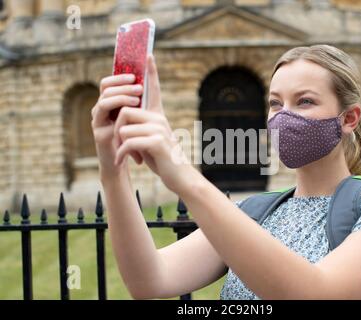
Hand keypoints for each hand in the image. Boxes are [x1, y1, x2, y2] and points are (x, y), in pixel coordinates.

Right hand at [91, 73, 144, 177]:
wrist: (129, 162)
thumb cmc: (136, 137)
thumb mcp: (139, 117)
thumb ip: (140, 101)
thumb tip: (149, 80)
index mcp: (110, 104)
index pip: (109, 83)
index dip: (119, 76)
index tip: (136, 75)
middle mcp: (101, 109)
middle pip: (105, 88)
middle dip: (123, 85)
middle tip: (139, 87)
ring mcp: (97, 120)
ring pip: (104, 99)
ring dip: (121, 96)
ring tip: (137, 99)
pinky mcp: (99, 132)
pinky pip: (104, 115)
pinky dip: (118, 109)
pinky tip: (131, 111)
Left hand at [113, 55, 195, 192]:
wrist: (178, 176)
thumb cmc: (161, 158)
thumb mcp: (149, 139)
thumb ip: (140, 126)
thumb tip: (123, 116)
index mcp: (157, 115)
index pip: (154, 89)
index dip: (151, 72)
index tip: (149, 55)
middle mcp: (159, 118)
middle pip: (126, 111)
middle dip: (118, 129)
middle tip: (121, 145)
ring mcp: (159, 129)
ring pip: (124, 127)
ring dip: (120, 144)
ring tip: (126, 155)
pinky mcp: (156, 142)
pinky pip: (128, 141)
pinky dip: (122, 152)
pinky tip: (124, 160)